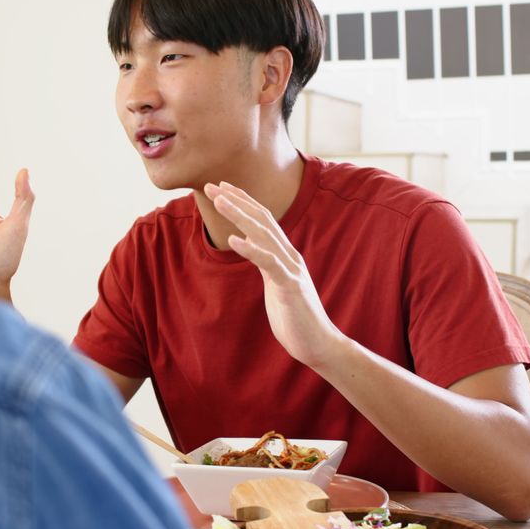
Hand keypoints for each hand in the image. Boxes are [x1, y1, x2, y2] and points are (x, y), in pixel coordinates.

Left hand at [203, 181, 345, 368]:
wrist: (317, 343)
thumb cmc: (295, 316)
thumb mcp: (275, 283)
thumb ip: (265, 263)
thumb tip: (249, 246)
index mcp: (284, 253)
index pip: (262, 219)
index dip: (242, 201)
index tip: (221, 188)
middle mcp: (289, 254)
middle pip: (261, 218)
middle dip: (235, 200)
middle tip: (212, 185)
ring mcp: (291, 268)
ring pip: (263, 234)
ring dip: (239, 215)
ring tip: (218, 201)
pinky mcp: (290, 286)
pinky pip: (268, 262)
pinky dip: (251, 249)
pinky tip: (233, 240)